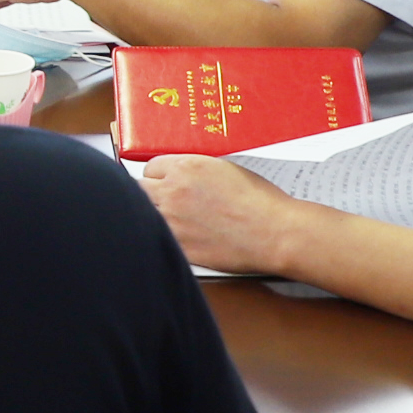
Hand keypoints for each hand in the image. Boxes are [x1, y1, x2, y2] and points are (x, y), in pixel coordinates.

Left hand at [138, 154, 311, 276]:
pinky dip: (165, 237)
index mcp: (186, 168)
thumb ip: (197, 170)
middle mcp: (173, 192)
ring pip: (144, 213)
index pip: (151, 166)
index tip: (162, 181)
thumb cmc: (260, 201)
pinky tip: (179, 237)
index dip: (158, 175)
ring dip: (153, 215)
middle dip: (149, 192)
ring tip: (170, 219)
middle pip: (139, 188)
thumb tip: (184, 175)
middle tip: (160, 199)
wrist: (274, 233)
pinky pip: (158, 237)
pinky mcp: (178, 246)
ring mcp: (172, 220)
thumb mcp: (226, 169)